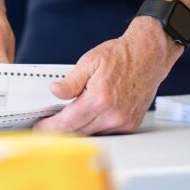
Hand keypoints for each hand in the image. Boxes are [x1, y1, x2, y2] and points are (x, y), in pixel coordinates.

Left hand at [34, 17, 183, 134]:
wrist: (149, 55)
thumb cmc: (122, 56)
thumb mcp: (90, 61)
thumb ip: (71, 81)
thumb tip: (54, 92)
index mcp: (100, 98)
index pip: (68, 122)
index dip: (50, 127)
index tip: (39, 127)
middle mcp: (113, 114)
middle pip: (77, 132)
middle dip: (60, 129)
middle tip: (47, 124)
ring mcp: (123, 121)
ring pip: (91, 134)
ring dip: (77, 129)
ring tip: (68, 117)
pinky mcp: (130, 124)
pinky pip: (105, 132)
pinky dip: (94, 127)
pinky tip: (88, 117)